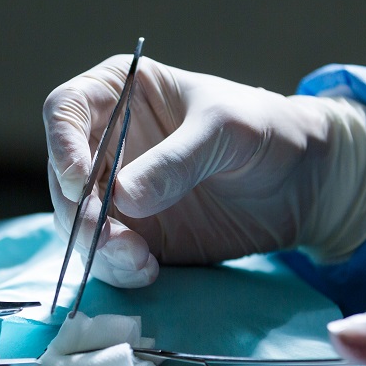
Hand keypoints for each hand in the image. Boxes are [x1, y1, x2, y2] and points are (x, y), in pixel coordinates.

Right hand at [44, 56, 365, 286]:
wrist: (302, 181)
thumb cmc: (263, 129)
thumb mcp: (225, 130)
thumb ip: (177, 161)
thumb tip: (125, 198)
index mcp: (117, 94)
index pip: (64, 111)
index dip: (62, 146)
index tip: (84, 183)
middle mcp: (105, 144)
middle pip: (63, 177)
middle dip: (80, 212)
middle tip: (111, 237)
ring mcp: (116, 194)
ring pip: (77, 223)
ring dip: (97, 248)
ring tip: (138, 260)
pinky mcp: (134, 235)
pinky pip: (107, 256)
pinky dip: (118, 268)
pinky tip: (147, 270)